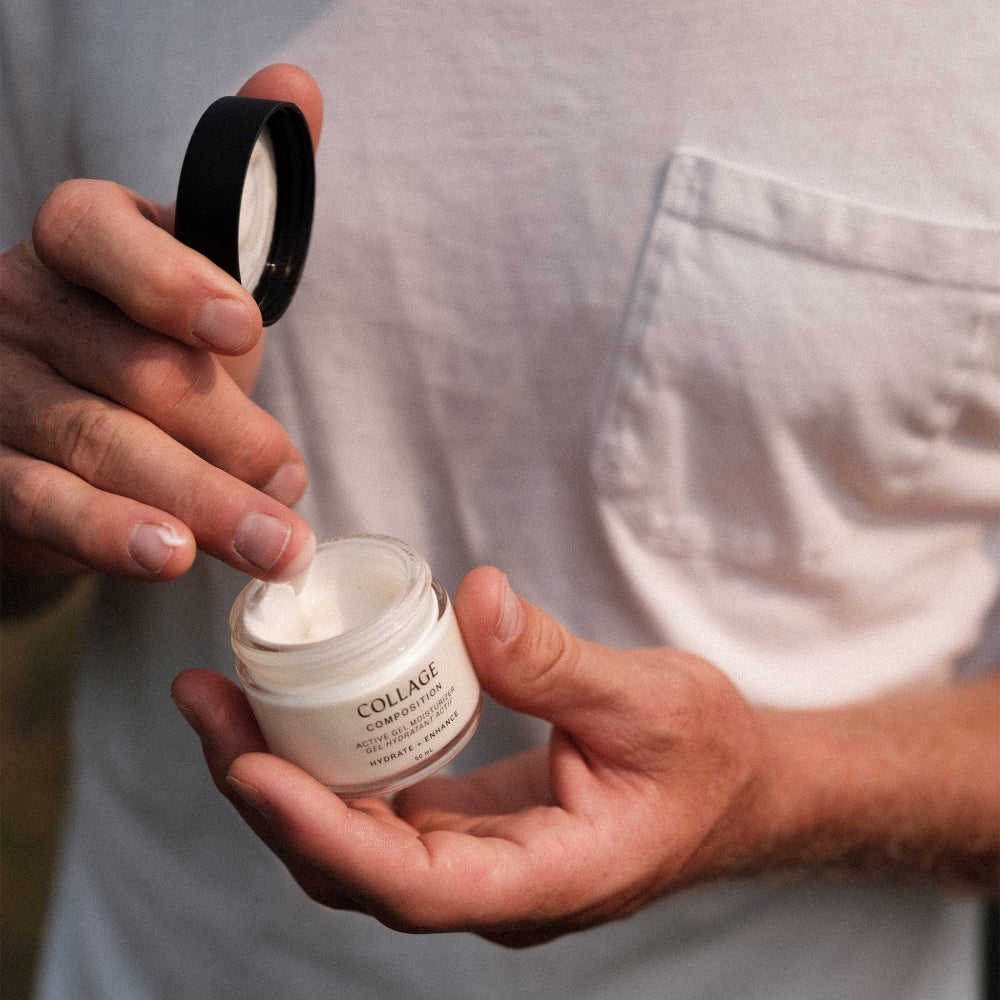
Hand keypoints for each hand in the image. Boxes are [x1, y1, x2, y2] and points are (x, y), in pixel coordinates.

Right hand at [0, 65, 322, 588]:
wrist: (71, 423)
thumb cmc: (150, 338)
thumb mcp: (199, 270)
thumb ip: (247, 193)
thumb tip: (296, 83)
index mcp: (79, 241)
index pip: (101, 238)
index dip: (169, 280)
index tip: (239, 328)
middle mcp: (22, 305)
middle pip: (126, 367)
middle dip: (224, 432)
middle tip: (293, 481)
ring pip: (95, 443)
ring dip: (194, 499)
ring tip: (270, 542)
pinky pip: (45, 503)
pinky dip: (109, 533)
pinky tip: (168, 556)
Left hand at [171, 566, 768, 947]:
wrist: (738, 787)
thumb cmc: (708, 756)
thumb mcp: (649, 699)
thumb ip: (556, 662)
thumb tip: (474, 599)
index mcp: (549, 875)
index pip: (414, 885)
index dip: (324, 834)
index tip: (251, 767)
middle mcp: (496, 884)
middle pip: (352, 868)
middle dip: (266, 793)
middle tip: (206, 705)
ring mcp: (477, 860)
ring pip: (352, 843)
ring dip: (279, 776)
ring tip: (222, 701)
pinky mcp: (468, 826)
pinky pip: (377, 809)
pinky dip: (323, 765)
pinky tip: (292, 710)